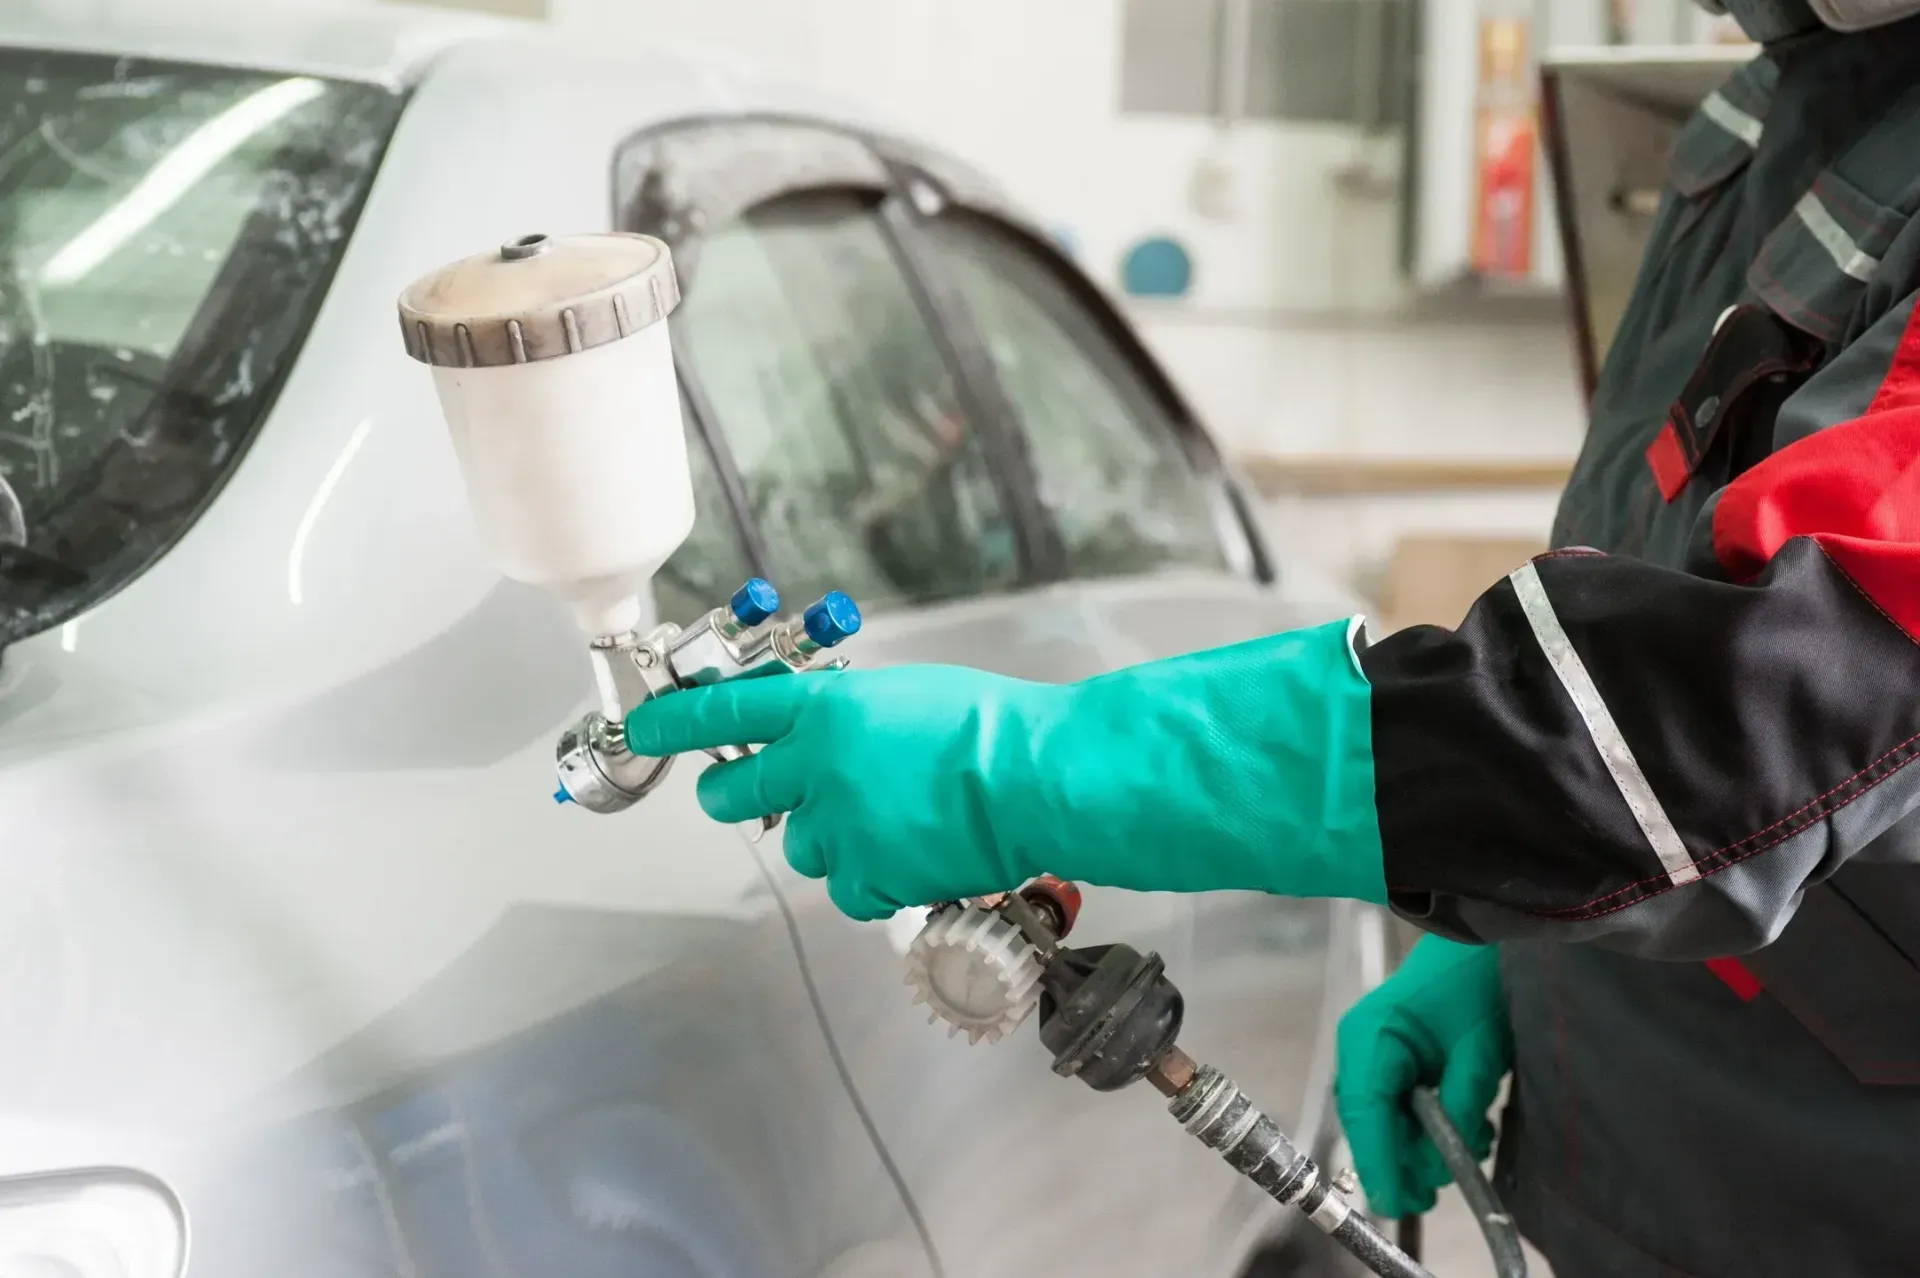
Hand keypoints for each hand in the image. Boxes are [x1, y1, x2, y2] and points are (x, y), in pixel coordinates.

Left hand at [624, 620, 1386, 919]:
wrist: (1037, 778)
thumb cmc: (992, 724)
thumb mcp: (906, 694)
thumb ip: (849, 713)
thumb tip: (823, 729)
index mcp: (825, 710)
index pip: (725, 711)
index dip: (675, 721)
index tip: (647, 727)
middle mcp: (817, 768)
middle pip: (734, 792)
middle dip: (734, 792)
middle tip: (751, 791)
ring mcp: (840, 828)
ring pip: (796, 844)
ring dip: (823, 837)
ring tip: (881, 822)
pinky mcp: (869, 877)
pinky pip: (844, 888)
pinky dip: (867, 879)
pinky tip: (905, 857)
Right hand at [1334, 934, 1511, 1217]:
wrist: (1484, 939)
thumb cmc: (1479, 982)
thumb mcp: (1480, 1049)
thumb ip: (1459, 1107)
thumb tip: (1442, 1164)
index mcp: (1371, 1038)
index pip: (1364, 1111)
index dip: (1379, 1161)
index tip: (1397, 1204)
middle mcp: (1361, 1049)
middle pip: (1370, 1123)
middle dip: (1407, 1158)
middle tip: (1445, 1184)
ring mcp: (1373, 1054)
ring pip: (1386, 1121)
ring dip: (1424, 1142)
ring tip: (1471, 1143)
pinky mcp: (1391, 1059)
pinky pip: (1400, 1107)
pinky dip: (1429, 1125)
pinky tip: (1465, 1125)